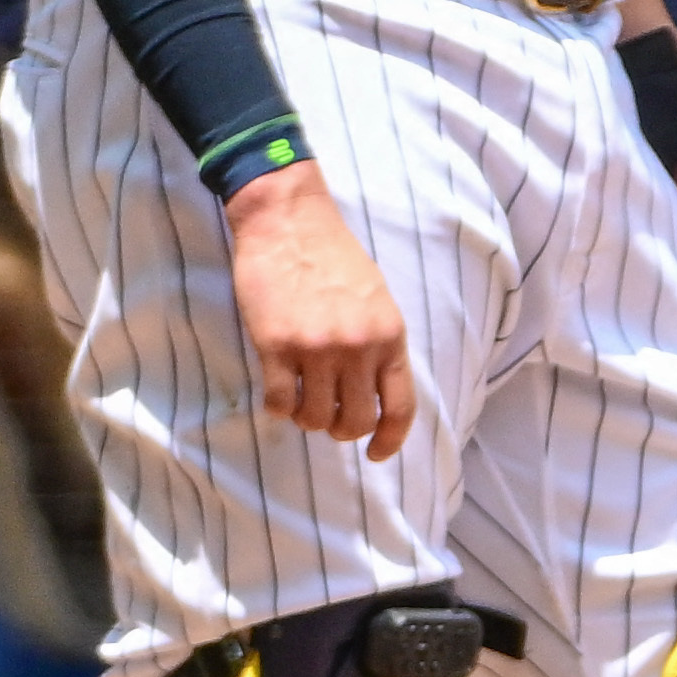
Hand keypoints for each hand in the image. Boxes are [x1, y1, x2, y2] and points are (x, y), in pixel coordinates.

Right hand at [228, 166, 416, 459]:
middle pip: (355, 421)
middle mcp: (358, 347)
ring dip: (307, 419)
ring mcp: (317, 349)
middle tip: (327, 420)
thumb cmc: (334, 258)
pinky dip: (278, 407)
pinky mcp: (276, 346)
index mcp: (390, 337)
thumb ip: (379, 344)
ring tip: (301, 401)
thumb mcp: (377, 301)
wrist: (290, 223)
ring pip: (315, 418)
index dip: (390, 439)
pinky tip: (277, 393)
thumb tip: (374, 390)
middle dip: (340, 431)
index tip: (376, 453)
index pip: (400, 406)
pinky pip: (279, 402)